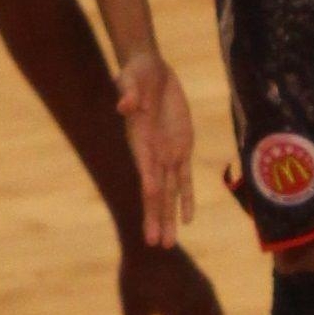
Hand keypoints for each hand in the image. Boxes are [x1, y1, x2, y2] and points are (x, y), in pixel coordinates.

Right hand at [116, 50, 194, 247]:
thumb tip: (125, 105)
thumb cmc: (137, 74)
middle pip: (156, 191)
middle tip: (157, 244)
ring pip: (170, 192)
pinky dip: (187, 199)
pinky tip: (188, 220)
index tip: (152, 204)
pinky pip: (185, 179)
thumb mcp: (131, 78)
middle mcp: (153, 154)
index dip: (150, 186)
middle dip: (157, 217)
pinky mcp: (182, 148)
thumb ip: (129, 92)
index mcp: (140, 141)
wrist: (151, 70)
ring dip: (169, 217)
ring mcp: (168, 154)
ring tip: (168, 243)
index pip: (146, 168)